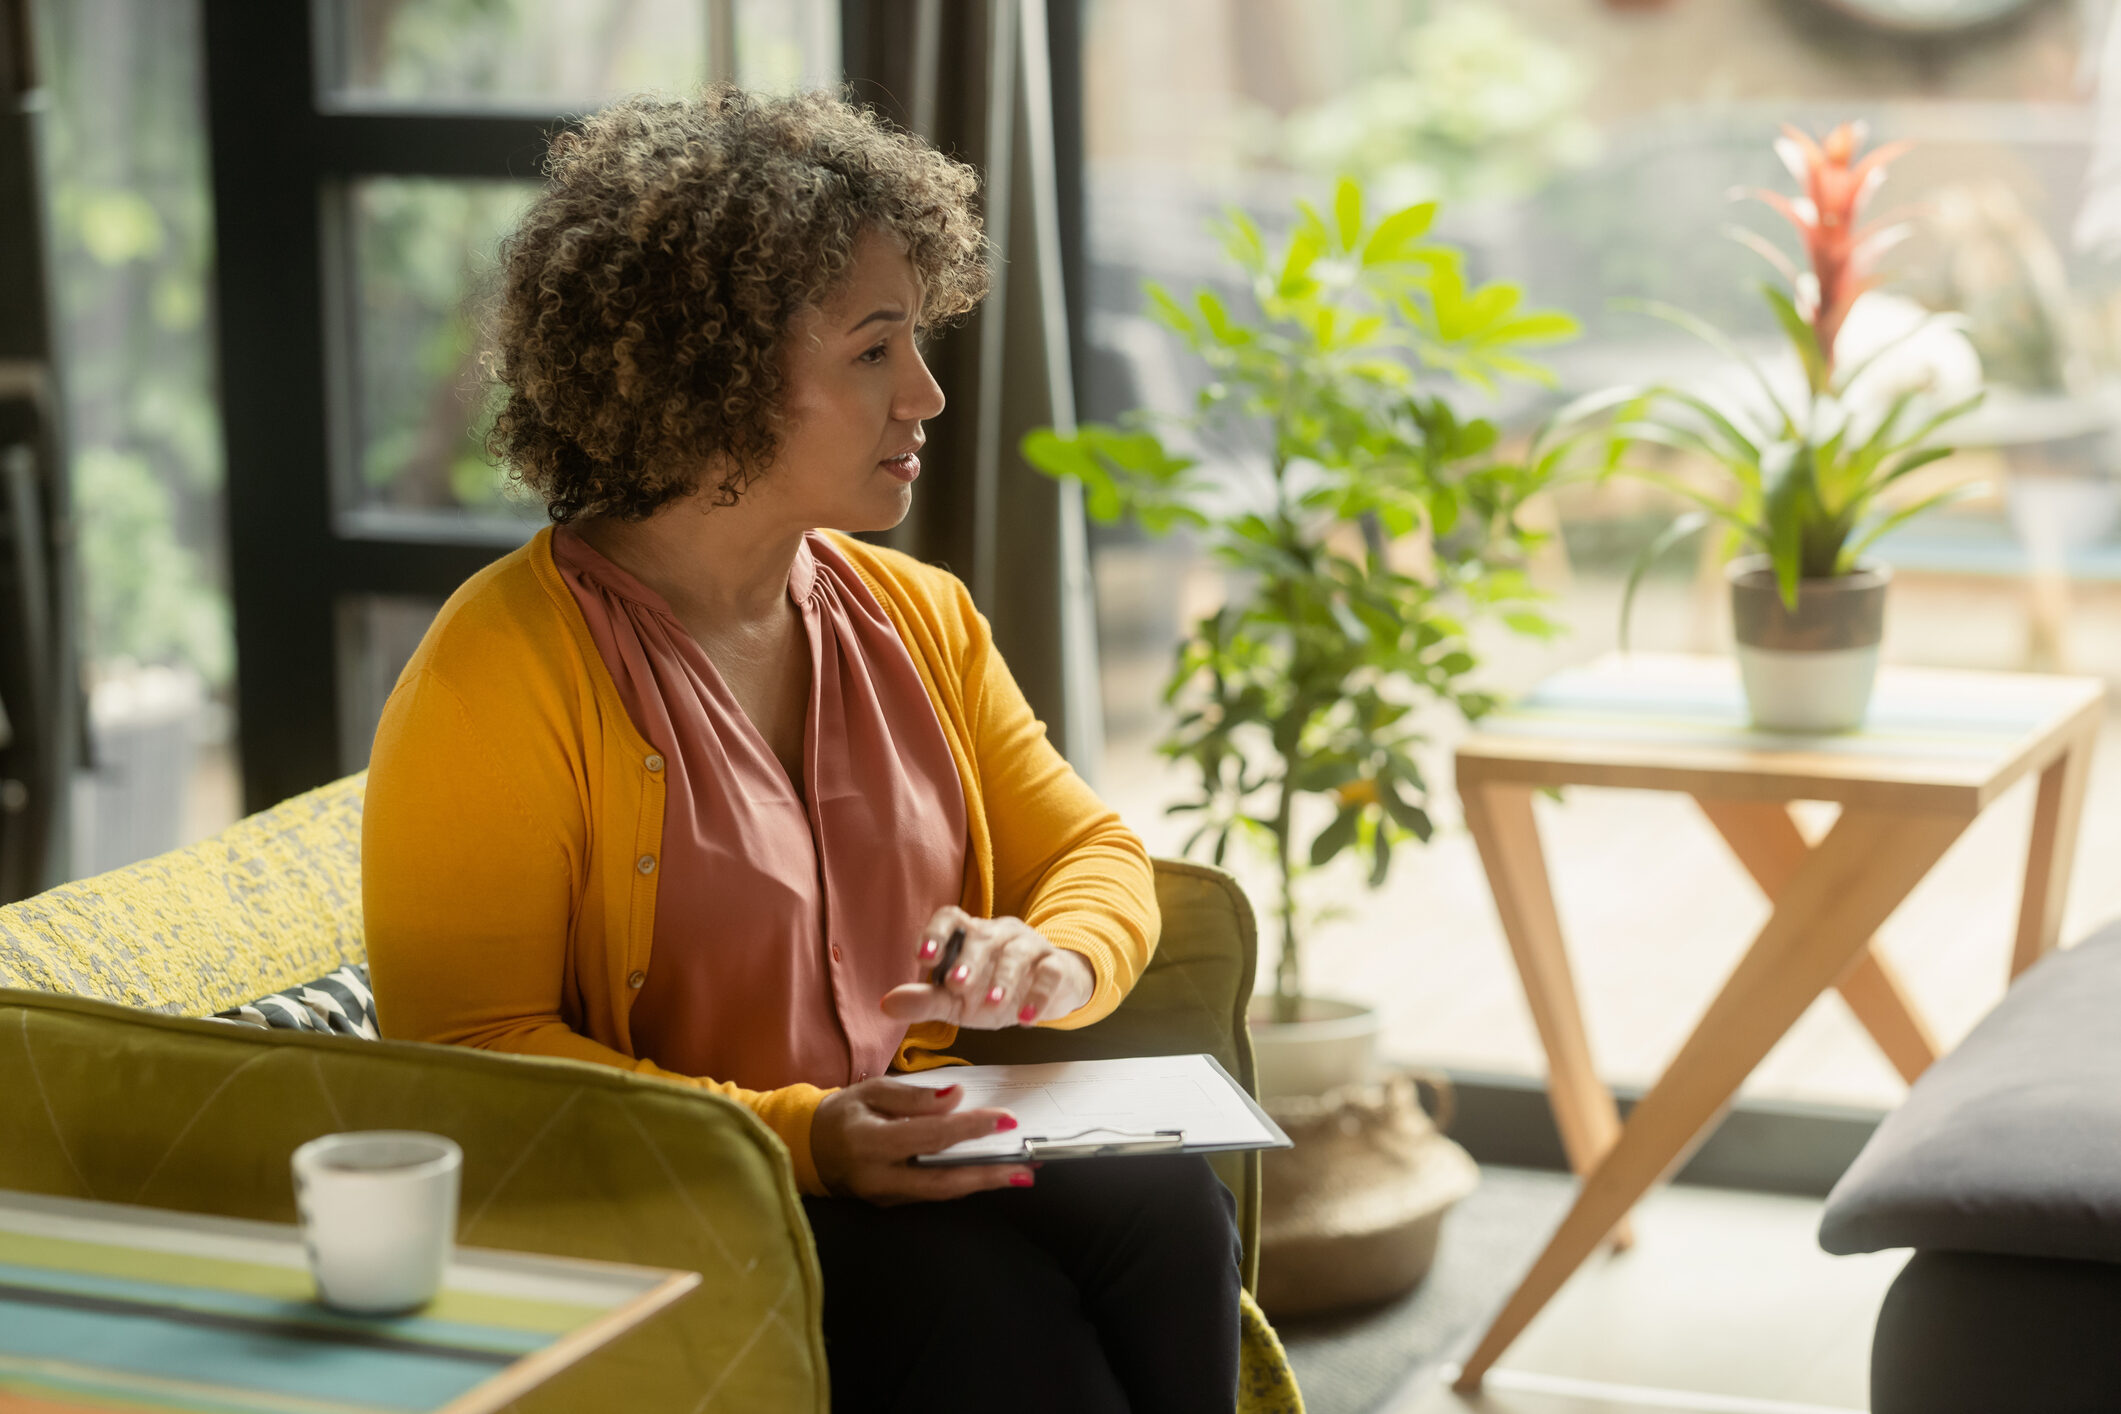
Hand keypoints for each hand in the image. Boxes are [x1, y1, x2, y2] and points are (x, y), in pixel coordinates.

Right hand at [811, 1077, 1034, 1202]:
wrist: (809, 1147)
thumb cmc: (843, 1112)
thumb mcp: (872, 1090)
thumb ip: (913, 1096)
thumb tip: (956, 1097)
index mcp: (869, 1142)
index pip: (929, 1136)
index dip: (969, 1129)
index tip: (1005, 1120)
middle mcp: (877, 1177)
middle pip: (942, 1182)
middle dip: (988, 1174)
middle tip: (1028, 1166)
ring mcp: (883, 1197)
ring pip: (941, 1194)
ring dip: (983, 1184)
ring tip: (1020, 1173)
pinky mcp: (889, 1205)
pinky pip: (932, 1195)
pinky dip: (963, 1185)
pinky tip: (988, 1175)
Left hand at [878, 906, 1095, 1029]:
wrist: (1048, 993)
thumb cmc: (992, 992)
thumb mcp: (956, 1001)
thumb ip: (925, 1001)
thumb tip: (886, 1004)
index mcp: (970, 934)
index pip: (951, 918)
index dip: (936, 933)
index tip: (923, 957)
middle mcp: (999, 933)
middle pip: (982, 936)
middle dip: (969, 961)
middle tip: (956, 985)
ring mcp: (1030, 946)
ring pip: (1016, 953)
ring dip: (1003, 980)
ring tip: (993, 1005)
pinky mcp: (1055, 964)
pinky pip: (1049, 973)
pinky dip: (1038, 995)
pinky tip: (1026, 1018)